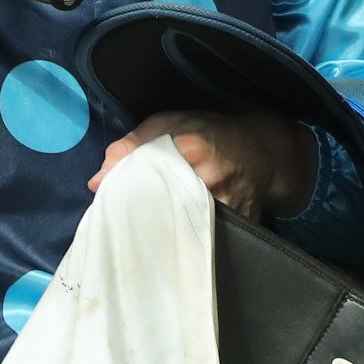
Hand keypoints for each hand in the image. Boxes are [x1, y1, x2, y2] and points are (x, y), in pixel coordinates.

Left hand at [88, 111, 318, 221]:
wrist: (266, 152)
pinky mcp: (239, 228)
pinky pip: (201, 240)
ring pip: (181, 229)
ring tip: (144, 234)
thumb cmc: (213, 133)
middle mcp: (212, 178)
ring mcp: (228, 207)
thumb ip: (133, 144)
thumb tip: (97, 180)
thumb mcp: (172, 122)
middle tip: (121, 225)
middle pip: (163, 207)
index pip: (148, 175)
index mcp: (194, 147)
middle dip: (141, 216)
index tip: (110, 203)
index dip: (126, 192)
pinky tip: (172, 239)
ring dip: (161, 231)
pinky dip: (183, 240)